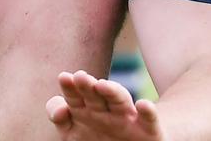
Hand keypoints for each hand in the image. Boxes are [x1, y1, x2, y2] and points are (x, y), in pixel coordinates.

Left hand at [46, 71, 164, 140]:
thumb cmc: (99, 140)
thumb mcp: (73, 133)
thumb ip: (62, 118)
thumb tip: (60, 110)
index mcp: (87, 111)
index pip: (75, 97)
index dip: (69, 88)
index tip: (64, 77)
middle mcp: (107, 112)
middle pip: (96, 96)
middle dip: (87, 86)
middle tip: (80, 76)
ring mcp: (127, 120)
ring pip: (120, 102)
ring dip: (112, 92)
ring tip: (101, 85)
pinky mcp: (148, 130)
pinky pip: (149, 120)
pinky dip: (148, 112)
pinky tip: (143, 104)